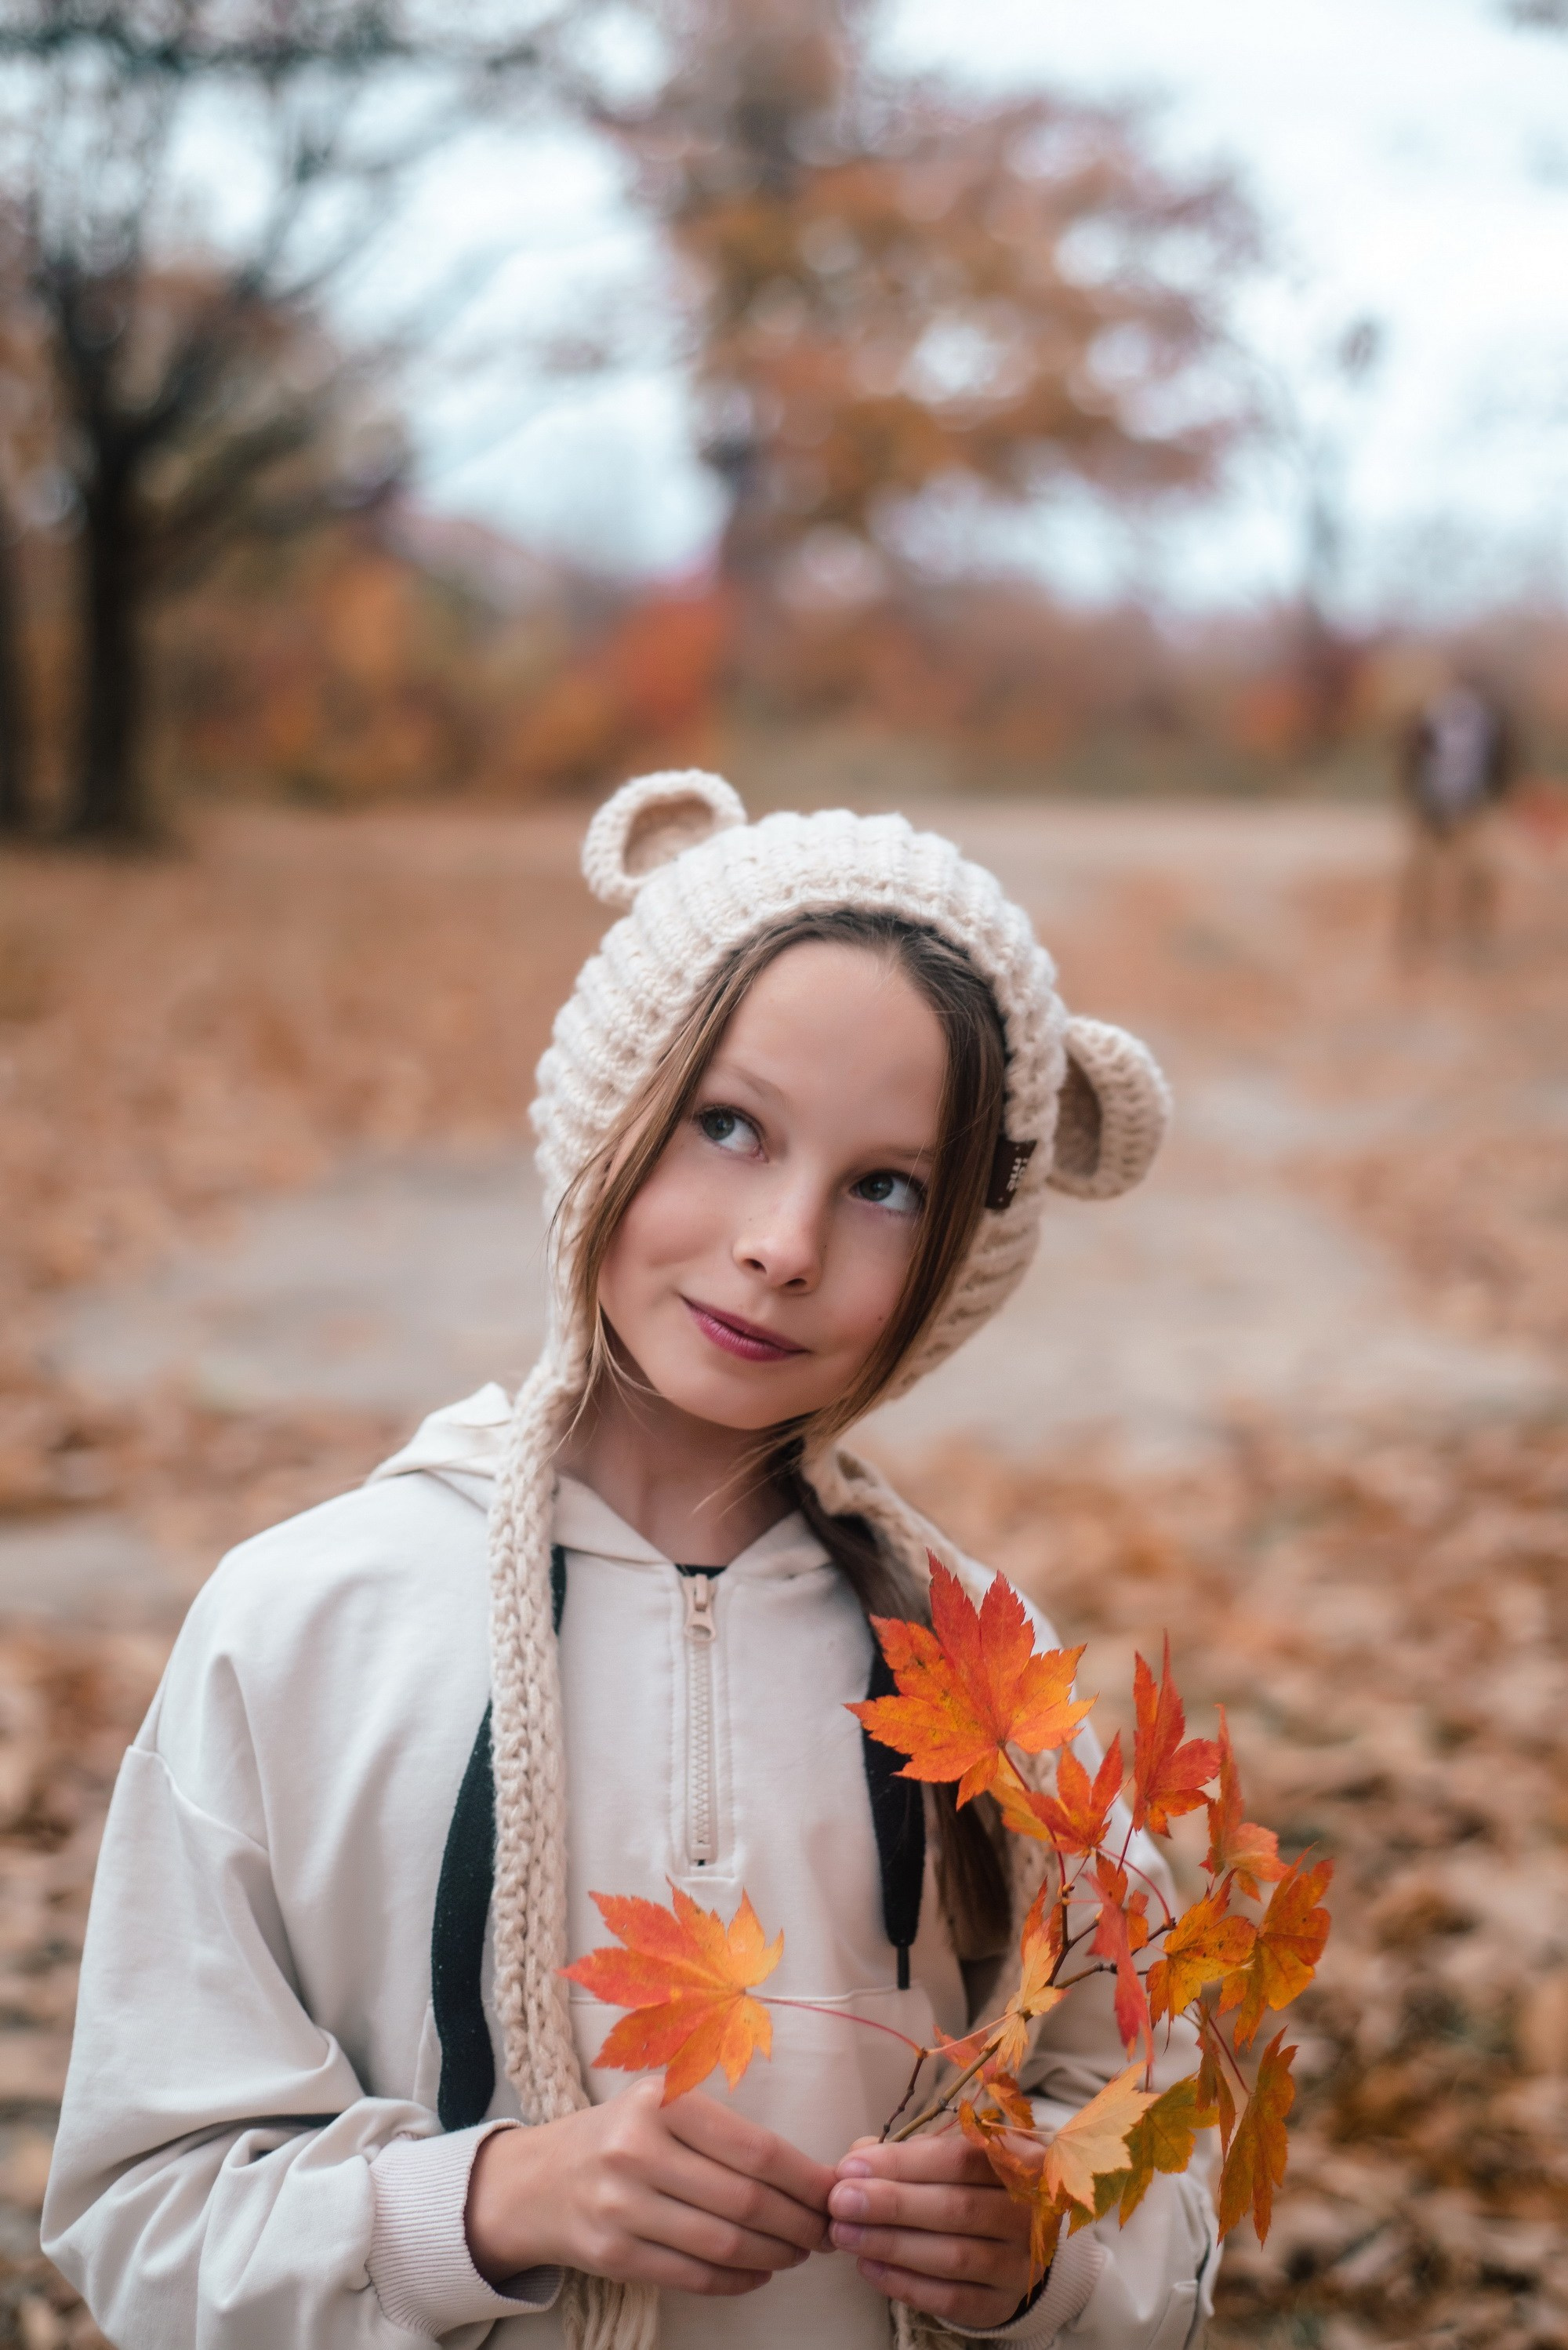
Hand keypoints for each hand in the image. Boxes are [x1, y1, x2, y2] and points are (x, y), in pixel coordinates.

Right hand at [465, 2077, 833, 2297]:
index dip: (805, 2178)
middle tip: (825, 2230)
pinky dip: (737, 2279)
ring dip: (775, 2255)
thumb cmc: (623, 2134)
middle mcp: (637, 2150)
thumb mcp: (664, 2104)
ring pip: (723, 2243)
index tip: (833, 2193)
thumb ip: (727, 2130)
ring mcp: (621, 2207)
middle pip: (745, 2201)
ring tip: (797, 2251)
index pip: (755, 2148)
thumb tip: (811, 2172)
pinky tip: (758, 2271)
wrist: (538, 2180)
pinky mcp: (613, 2255)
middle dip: (799, 2223)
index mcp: (661, 2102)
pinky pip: (694, 2276)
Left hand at [829, 2131, 1035, 2331]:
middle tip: (840, 2201)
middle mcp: (1029, 2214)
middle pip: (956, 2209)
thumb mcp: (948, 2157)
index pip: (958, 2158)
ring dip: (891, 2245)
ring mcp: (1020, 2263)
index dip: (902, 2162)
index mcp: (1021, 2162)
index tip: (851, 2165)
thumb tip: (858, 2157)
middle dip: (891, 2204)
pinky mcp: (1001, 2303)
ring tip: (844, 2234)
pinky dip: (905, 2284)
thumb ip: (908, 2153)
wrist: (1010, 2241)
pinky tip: (868, 2267)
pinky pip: (951, 2298)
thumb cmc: (968, 2185)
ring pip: (952, 2257)